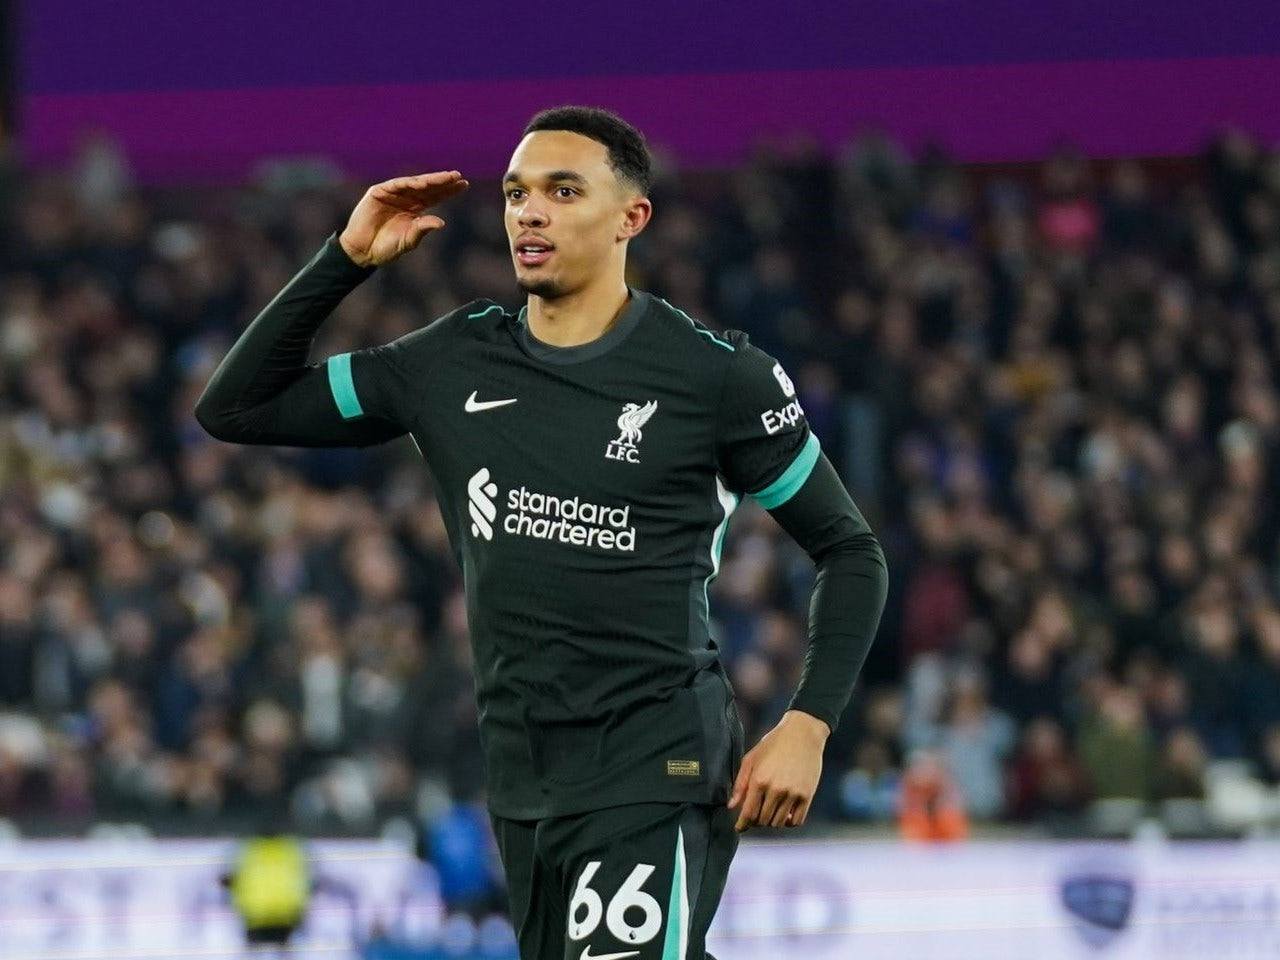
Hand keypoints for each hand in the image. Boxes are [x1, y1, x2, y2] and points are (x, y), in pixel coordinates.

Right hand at [338, 171, 469, 266]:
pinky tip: (422, 183)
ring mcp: (392, 194)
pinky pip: (396, 185)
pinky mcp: (378, 192)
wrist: (363, 251)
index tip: (465, 184)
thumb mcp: (409, 240)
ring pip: (414, 183)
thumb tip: (442, 222)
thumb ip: (423, 229)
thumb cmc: (386, 247)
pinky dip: (408, 183)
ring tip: (444, 178)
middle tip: (458, 176)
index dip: (449, 190)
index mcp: (415, 209)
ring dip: (429, 180)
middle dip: (442, 181)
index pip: (435, 196)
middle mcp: (406, 199)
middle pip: (428, 188)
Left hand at [729, 709, 829, 831]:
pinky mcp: (807, 795)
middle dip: (756, 821)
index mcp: (759, 780)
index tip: (739, 828)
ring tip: (769, 812)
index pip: (748, 813)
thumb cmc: (773, 744)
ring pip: (778, 823)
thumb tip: (731, 806)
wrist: (802, 733)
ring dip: (772, 822)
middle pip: (763, 821)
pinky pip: (797, 821)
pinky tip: (785, 814)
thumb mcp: (751, 759)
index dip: (742, 824)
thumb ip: (740, 783)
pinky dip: (789, 823)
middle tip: (755, 815)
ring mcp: (793, 793)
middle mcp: (776, 790)